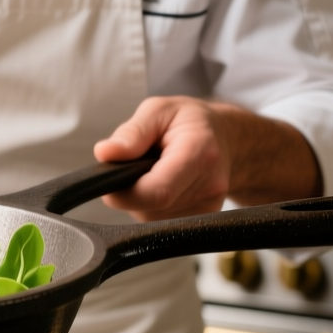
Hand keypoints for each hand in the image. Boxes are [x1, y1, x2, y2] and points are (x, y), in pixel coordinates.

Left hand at [91, 97, 319, 221]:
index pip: (157, 191)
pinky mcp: (202, 221)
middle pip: (150, 207)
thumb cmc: (191, 122)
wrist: (228, 139)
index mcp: (199, 154)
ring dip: (140, 198)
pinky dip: (151, 205)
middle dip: (129, 190)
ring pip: (151, 217)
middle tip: (133, 165)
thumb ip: (132, 132)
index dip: (124, 192)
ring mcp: (208, 208)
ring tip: (152, 171)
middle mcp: (208, 187)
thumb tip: (104, 153)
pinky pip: (160, 222)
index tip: (109, 178)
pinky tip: (161, 184)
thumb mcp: (159, 110)